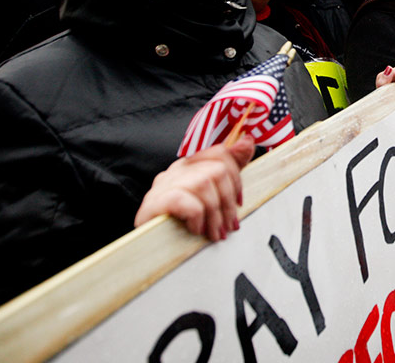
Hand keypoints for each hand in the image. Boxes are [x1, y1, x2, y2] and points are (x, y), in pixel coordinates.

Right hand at [134, 136, 254, 240]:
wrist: (147, 252)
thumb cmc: (181, 227)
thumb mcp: (211, 199)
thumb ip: (230, 170)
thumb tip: (247, 142)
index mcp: (190, 168)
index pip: (219, 153)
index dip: (236, 177)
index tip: (239, 202)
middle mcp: (175, 172)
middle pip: (216, 170)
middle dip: (228, 202)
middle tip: (228, 226)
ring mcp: (162, 187)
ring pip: (203, 183)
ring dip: (214, 214)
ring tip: (214, 233)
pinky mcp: (153, 204)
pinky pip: (183, 199)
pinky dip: (195, 217)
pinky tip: (195, 230)